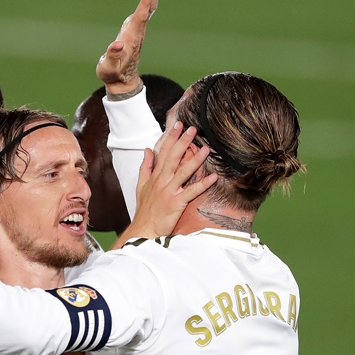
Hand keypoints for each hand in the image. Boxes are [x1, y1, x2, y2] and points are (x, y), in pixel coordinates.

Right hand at [97, 0, 165, 94]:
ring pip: (148, 8)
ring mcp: (137, 30)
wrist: (122, 82)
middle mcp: (137, 31)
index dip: (147, 0)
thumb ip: (112, 56)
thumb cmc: (112, 74)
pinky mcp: (134, 30)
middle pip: (148, 8)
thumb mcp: (108, 68)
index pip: (141, 15)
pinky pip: (144, 11)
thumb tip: (117, 44)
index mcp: (132, 37)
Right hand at [112, 121, 215, 245]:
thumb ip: (145, 167)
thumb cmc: (145, 210)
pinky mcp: (176, 203)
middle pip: (173, 157)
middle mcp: (162, 181)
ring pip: (183, 172)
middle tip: (192, 128)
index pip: (163, 152)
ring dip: (195, 159)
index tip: (178, 125)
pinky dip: (203, 184)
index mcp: (155, 176)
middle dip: (182, 142)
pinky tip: (213, 176)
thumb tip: (147, 150)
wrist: (143, 229)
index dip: (171, 138)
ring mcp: (169, 191)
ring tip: (206, 148)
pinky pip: (192, 191)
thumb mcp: (141, 186)